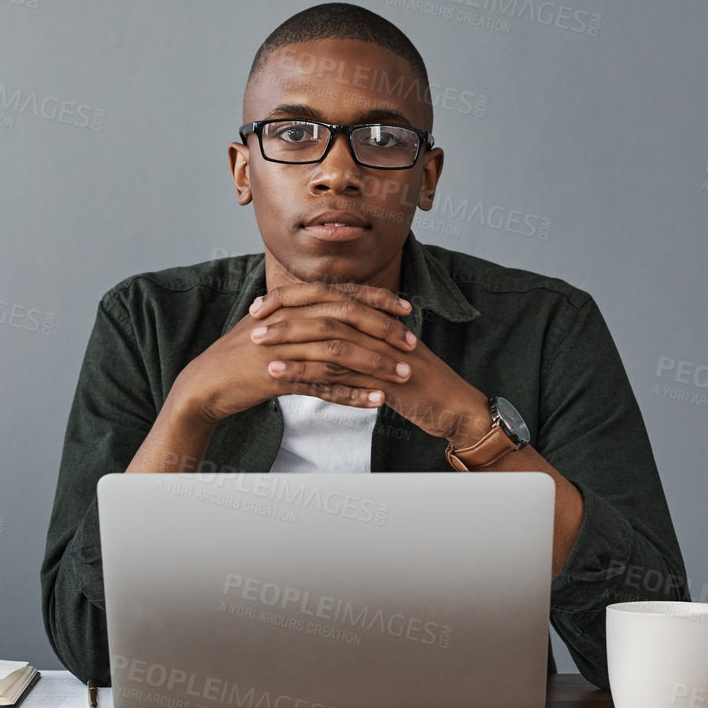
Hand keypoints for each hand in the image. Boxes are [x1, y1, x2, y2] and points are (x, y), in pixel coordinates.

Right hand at [169, 281, 418, 424]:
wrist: (205, 383)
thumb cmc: (240, 356)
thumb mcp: (270, 325)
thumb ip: (300, 313)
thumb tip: (333, 307)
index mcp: (288, 304)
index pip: (340, 294)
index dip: (376, 299)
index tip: (406, 308)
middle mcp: (287, 320)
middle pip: (344, 318)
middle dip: (383, 329)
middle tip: (411, 343)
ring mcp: (282, 348)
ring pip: (338, 353)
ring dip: (374, 364)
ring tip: (402, 375)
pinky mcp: (278, 379)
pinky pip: (322, 386)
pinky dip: (352, 394)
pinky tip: (375, 400)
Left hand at [245, 282, 489, 446]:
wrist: (454, 408)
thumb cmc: (420, 385)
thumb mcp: (387, 358)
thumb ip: (361, 345)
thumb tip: (327, 338)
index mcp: (377, 320)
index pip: (329, 299)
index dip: (295, 299)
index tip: (263, 305)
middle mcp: (378, 330)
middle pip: (325, 312)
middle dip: (286, 314)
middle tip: (253, 319)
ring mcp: (381, 353)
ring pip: (328, 340)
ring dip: (290, 342)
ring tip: (258, 345)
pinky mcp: (381, 380)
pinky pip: (339, 374)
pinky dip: (306, 373)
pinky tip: (280, 377)